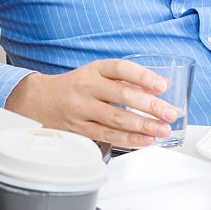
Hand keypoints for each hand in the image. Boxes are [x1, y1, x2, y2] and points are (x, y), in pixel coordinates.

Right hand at [4, 59, 179, 147]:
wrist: (40, 99)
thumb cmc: (76, 85)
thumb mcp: (98, 73)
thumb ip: (127, 79)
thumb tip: (160, 85)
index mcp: (94, 70)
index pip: (121, 69)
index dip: (143, 76)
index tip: (162, 85)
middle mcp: (87, 87)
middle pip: (122, 96)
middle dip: (150, 106)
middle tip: (169, 113)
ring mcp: (82, 110)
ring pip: (116, 119)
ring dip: (143, 126)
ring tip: (162, 130)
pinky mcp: (80, 129)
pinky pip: (108, 136)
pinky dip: (129, 140)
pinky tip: (145, 140)